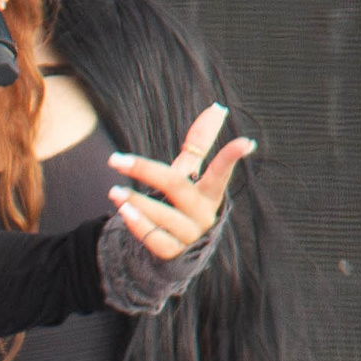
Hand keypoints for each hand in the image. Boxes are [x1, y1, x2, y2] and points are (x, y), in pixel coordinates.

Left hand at [103, 103, 252, 258]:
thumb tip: (218, 107)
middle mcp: (202, 214)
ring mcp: (189, 235)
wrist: (174, 247)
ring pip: (163, 215)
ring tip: (114, 192)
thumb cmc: (182, 201)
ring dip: (136, 202)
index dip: (232, 157)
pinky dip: (139, 225)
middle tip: (114, 159)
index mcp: (209, 192)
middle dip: (144, 170)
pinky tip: (124, 212)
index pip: (221, 171)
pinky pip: (155, 240)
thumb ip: (200, 142)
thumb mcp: (189, 172)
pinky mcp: (173, 253)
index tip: (246, 142)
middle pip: (175, 186)